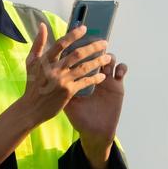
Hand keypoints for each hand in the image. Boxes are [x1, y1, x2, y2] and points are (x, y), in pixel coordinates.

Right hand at [16, 21, 111, 127]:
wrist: (32, 108)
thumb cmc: (32, 84)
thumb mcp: (31, 62)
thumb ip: (38, 43)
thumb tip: (42, 26)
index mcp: (45, 60)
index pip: (61, 44)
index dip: (73, 35)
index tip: (84, 28)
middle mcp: (54, 69)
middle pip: (77, 54)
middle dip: (93, 47)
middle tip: (104, 43)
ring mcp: (62, 80)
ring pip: (84, 68)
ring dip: (98, 61)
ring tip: (108, 57)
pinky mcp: (68, 92)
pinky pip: (85, 82)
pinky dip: (94, 79)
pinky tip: (103, 76)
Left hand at [63, 29, 126, 144]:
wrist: (93, 132)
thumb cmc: (77, 117)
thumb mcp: (65, 101)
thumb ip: (58, 86)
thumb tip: (46, 71)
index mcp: (79, 74)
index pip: (77, 55)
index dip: (77, 45)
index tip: (78, 37)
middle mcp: (92, 73)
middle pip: (94, 54)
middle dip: (94, 47)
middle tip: (96, 42)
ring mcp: (105, 78)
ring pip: (108, 60)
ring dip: (108, 56)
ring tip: (107, 58)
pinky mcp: (117, 85)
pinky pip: (121, 71)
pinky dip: (121, 67)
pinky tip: (117, 70)